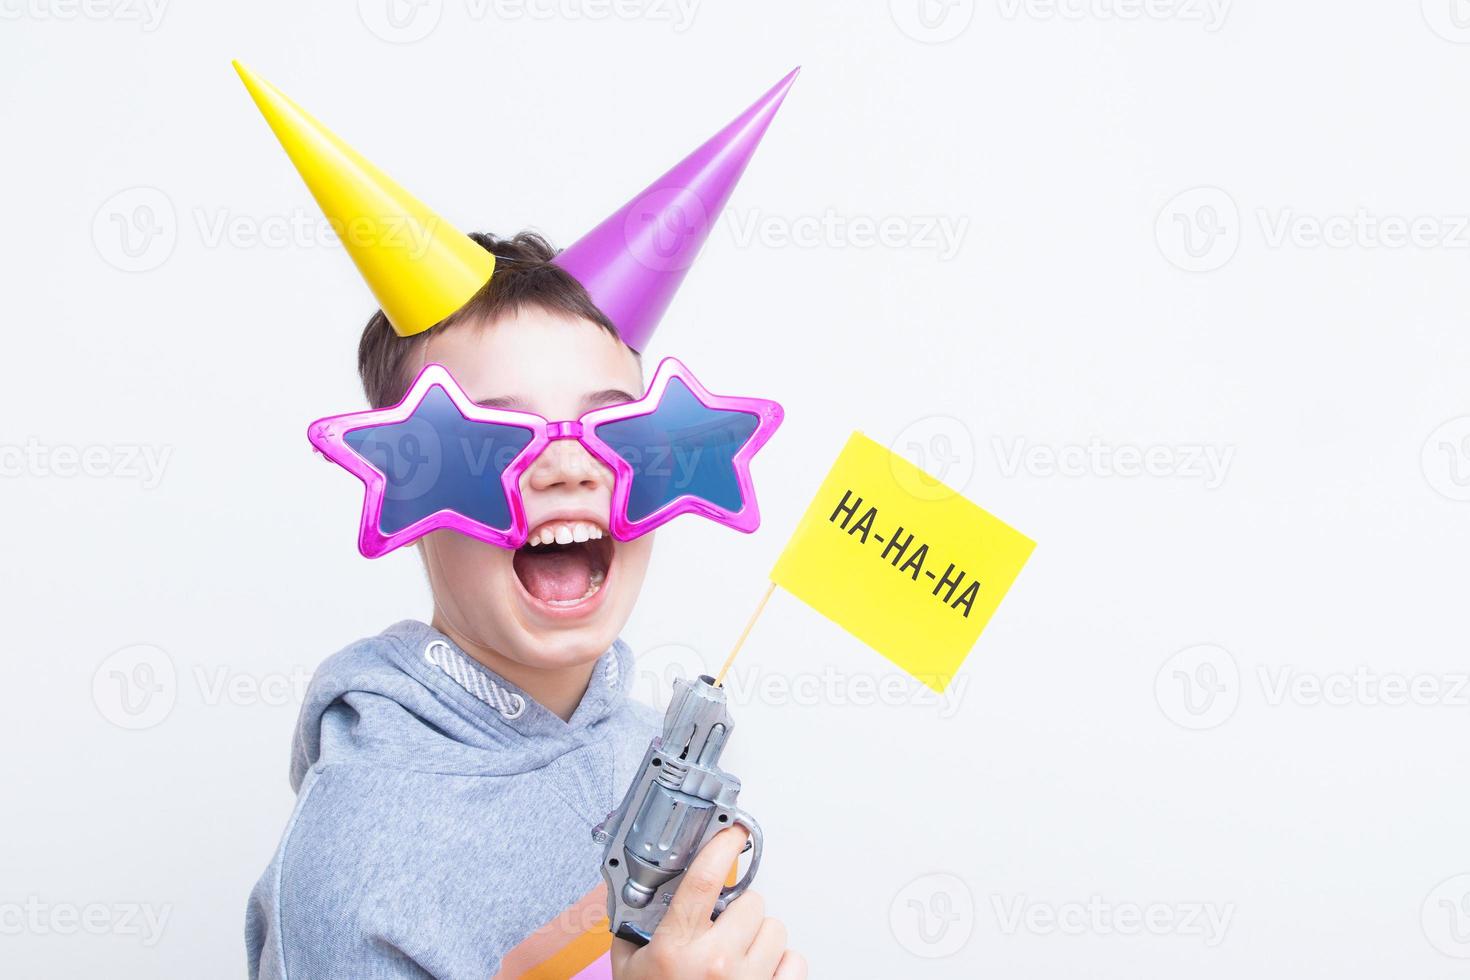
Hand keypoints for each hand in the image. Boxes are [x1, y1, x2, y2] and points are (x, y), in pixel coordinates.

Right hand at [609, 827, 804, 979]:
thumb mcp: (628, 966)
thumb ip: (634, 923)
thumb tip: (639, 885)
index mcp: (676, 949)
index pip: (704, 880)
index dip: (721, 846)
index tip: (732, 830)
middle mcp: (716, 964)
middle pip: (752, 902)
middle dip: (738, 913)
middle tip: (721, 932)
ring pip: (776, 929)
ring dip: (760, 937)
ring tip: (737, 957)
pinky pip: (795, 960)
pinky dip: (781, 964)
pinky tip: (757, 973)